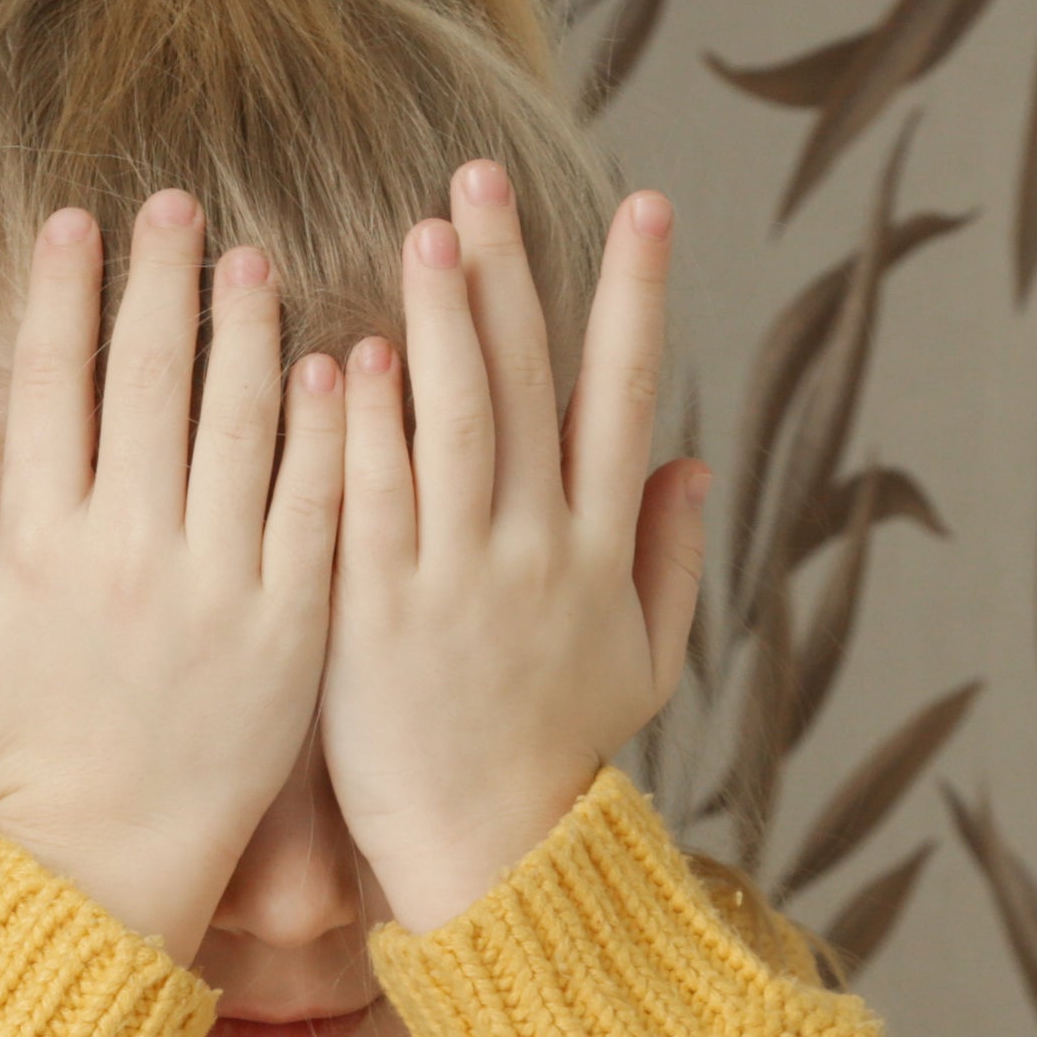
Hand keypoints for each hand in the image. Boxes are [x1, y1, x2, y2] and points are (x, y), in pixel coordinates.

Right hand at [0, 193, 345, 964]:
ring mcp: (217, 587)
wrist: (103, 880)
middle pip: (149, 379)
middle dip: (160, 278)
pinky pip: (316, 507)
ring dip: (249, 330)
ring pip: (242, 423)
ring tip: (253, 262)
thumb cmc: (18, 780)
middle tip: (175, 208)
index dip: (60, 295)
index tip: (72, 223)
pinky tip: (337, 367)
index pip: (50, 387)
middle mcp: (128, 550)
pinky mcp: (291, 629)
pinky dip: (327, 430)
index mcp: (38, 549)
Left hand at [323, 166, 708, 934]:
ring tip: (425, 230)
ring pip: (453, 426)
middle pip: (527, 385)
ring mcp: (456, 582)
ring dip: (439, 323)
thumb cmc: (558, 761)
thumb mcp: (642, 665)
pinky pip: (372, 505)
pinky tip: (347, 356)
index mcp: (600, 550)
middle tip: (481, 175)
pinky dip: (366, 429)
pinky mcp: (377, 619)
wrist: (493, 861)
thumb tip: (689, 464)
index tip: (650, 208)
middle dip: (508, 273)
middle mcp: (536, 551)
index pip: (623, 398)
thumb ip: (669, 562)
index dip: (638, 299)